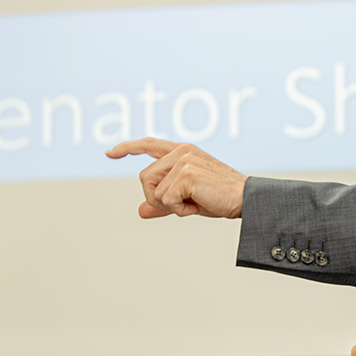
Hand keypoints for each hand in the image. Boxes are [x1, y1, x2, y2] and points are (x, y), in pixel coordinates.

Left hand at [106, 138, 246, 218]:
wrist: (245, 200)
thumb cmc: (221, 199)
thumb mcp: (187, 200)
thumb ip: (163, 204)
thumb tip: (140, 211)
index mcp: (183, 152)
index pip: (149, 144)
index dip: (128, 147)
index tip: (110, 153)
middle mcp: (181, 151)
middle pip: (144, 178)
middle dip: (157, 198)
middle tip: (183, 205)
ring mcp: (183, 160)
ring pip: (152, 190)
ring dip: (169, 205)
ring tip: (193, 203)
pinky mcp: (185, 172)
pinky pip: (165, 199)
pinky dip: (178, 210)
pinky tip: (197, 205)